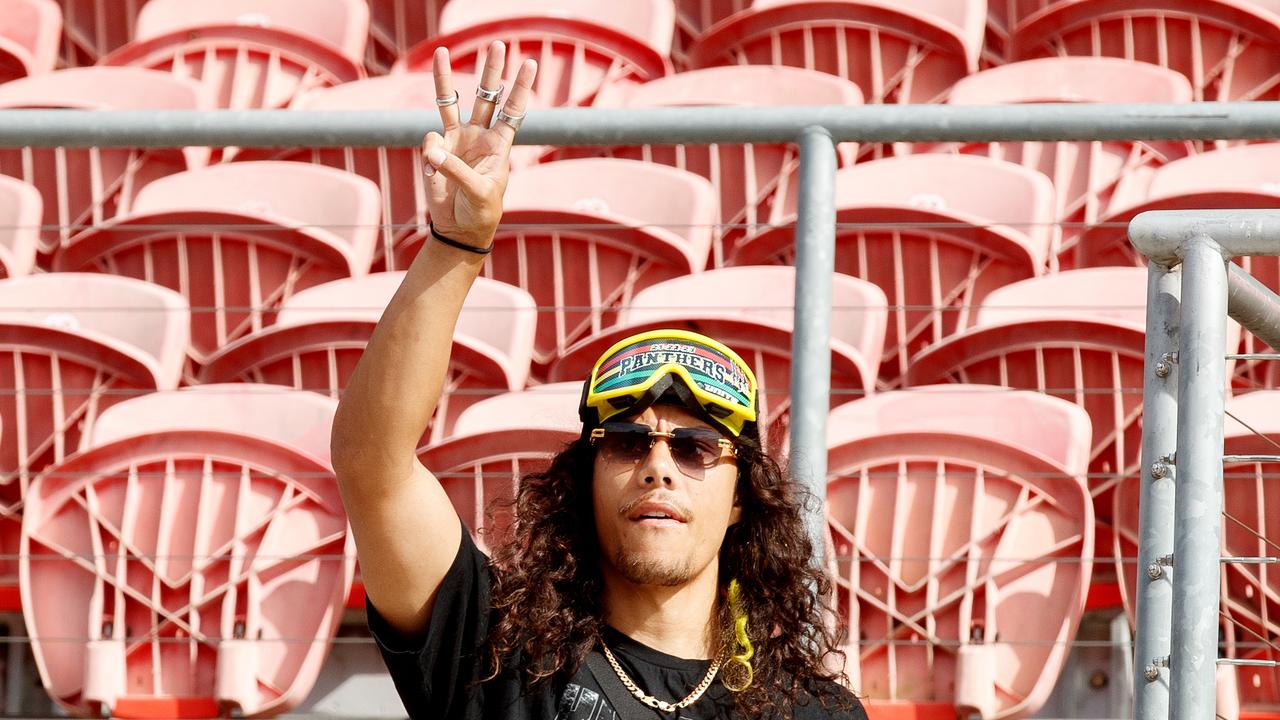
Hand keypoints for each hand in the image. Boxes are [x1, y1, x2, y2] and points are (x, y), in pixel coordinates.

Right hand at [423, 41, 536, 250]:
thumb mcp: (478, 193)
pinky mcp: (435, 152)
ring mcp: (456, 141)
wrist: (458, 229)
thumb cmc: (480, 212)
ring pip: (449, 102)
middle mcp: (479, 136)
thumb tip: (433, 148)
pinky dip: (430, 154)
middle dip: (492, 71)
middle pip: (485, 96)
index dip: (520, 88)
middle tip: (499, 44)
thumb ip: (457, 170)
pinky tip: (435, 173)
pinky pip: (429, 141)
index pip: (512, 111)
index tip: (530, 63)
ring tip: (440, 53)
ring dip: (444, 78)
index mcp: (499, 145)